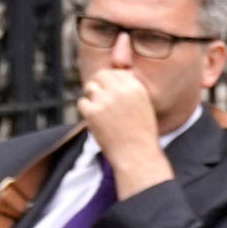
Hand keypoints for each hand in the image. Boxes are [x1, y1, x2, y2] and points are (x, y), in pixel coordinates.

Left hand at [78, 69, 169, 194]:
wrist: (137, 155)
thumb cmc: (141, 134)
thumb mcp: (144, 106)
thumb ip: (129, 91)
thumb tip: (111, 78)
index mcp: (136, 88)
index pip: (116, 72)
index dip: (111, 81)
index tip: (111, 92)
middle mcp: (121, 91)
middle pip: (101, 75)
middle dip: (99, 84)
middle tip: (101, 99)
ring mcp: (105, 100)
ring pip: (90, 88)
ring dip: (92, 98)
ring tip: (102, 113)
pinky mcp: (92, 111)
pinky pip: (82, 103)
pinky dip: (87, 111)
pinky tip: (98, 122)